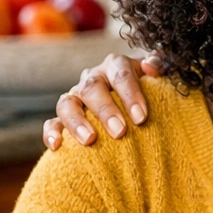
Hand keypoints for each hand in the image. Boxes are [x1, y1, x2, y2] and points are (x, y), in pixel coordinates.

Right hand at [43, 53, 163, 149]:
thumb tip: (151, 67)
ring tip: (90, 140)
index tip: (141, 117)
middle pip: (92, 88)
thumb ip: (160, 66)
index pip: (120, 73)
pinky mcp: (64, 117)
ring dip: (77, 121)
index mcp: (115, 66)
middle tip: (120, 132)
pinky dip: (52, 132)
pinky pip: (52, 122)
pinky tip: (57, 146)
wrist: (135, 104)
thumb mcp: (159, 77)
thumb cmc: (151, 91)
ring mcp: (76, 97)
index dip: (130, 93)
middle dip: (106, 110)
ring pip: (67, 103)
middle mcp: (93, 78)